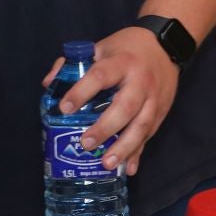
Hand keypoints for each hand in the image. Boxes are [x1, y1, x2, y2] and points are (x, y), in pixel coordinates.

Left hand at [47, 25, 180, 176]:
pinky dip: (138, 153)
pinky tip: (128, 169)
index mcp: (122, 62)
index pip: (100, 76)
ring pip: (141, 126)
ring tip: (106, 164)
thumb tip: (49, 84)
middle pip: (126, 107)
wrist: (167, 46)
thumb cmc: (128, 48)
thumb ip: (74, 64)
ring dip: (124, 148)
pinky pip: (149, 135)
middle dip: (105, 127)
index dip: (81, 91)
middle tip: (85, 143)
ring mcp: (153, 100)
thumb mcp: (102, 47)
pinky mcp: (160, 113)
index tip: (64, 108)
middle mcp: (140, 82)